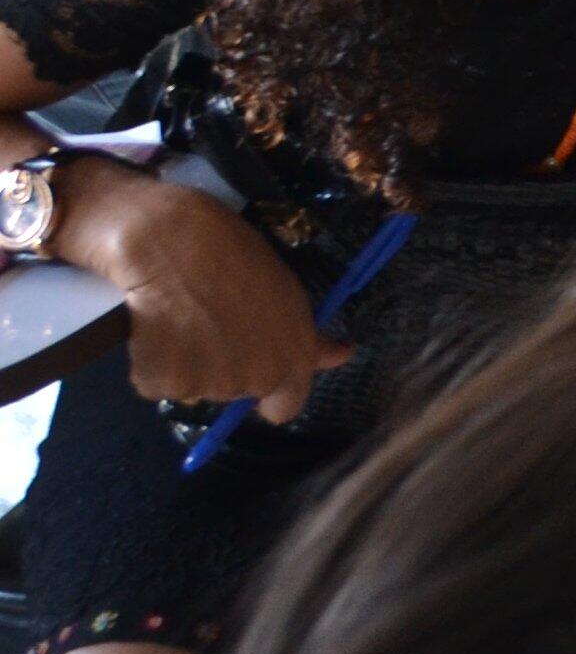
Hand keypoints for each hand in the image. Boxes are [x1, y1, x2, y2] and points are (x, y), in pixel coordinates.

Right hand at [48, 165, 339, 416]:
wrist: (175, 244)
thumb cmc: (236, 258)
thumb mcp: (288, 295)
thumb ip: (312, 337)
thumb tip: (345, 354)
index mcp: (294, 360)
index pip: (284, 409)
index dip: (268, 393)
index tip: (252, 365)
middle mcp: (256, 381)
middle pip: (235, 392)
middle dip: (224, 367)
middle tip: (211, 325)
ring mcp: (209, 385)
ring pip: (194, 388)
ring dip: (187, 365)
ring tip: (182, 320)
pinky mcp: (163, 383)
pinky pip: (156, 382)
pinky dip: (153, 363)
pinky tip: (155, 328)